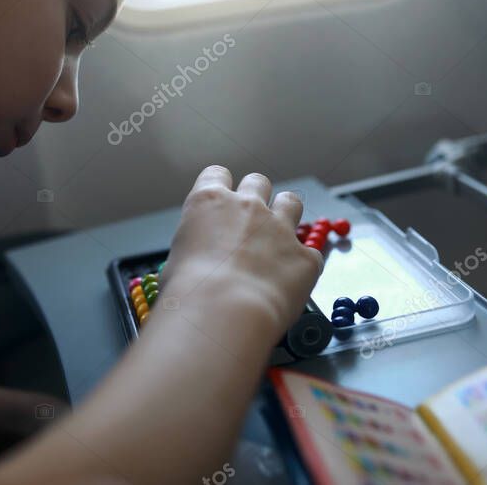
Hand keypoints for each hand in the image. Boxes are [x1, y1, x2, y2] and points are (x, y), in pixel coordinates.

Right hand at [160, 166, 322, 341]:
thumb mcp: (176, 260)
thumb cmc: (190, 291)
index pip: (217, 174)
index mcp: (209, 202)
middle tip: (250, 222)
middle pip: (257, 182)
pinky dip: (301, 265)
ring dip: (286, 215)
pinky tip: (289, 283)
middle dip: (256, 197)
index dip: (220, 187)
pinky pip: (310, 253)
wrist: (224, 312)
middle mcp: (248, 206)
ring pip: (291, 202)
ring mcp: (280, 228)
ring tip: (277, 240)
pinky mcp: (305, 257)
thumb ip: (193, 249)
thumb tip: (197, 263)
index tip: (221, 202)